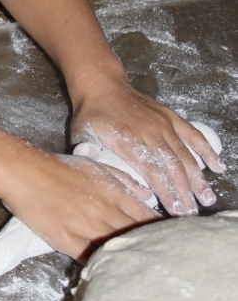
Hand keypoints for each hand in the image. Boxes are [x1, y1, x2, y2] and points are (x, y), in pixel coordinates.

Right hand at [3, 148, 159, 262]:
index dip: (161, 231)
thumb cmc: (60, 167)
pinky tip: (111, 274)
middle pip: (137, 236)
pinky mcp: (67, 241)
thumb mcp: (97, 166)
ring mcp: (87, 227)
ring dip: (131, 259)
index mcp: (115, 194)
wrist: (26, 172)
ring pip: (118, 249)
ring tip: (146, 274)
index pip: (148, 218)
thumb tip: (146, 194)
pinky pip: (91, 258)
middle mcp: (105, 212)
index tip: (173, 241)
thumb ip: (124, 180)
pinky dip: (103, 266)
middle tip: (166, 262)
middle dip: (152, 248)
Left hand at [70, 74, 225, 216]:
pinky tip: (218, 167)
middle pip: (172, 167)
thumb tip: (90, 165)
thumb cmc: (91, 115)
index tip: (176, 210)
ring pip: (185, 154)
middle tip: (192, 214)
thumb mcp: (81, 134)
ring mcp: (163, 124)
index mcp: (127, 140)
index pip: (152, 171)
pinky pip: (193, 134)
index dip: (166, 191)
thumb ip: (87, 152)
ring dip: (197, 178)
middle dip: (184, 192)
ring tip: (207, 198)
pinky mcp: (170, 117)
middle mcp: (149, 132)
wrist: (102, 86)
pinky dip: (207, 150)